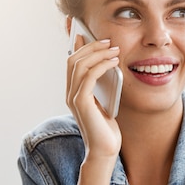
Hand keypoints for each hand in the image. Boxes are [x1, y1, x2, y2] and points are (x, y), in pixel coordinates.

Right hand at [66, 35, 121, 158]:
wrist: (104, 150)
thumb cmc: (107, 128)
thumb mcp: (104, 101)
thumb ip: (102, 85)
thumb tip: (107, 64)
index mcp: (73, 92)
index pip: (71, 62)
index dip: (78, 46)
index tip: (89, 34)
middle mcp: (70, 93)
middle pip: (73, 60)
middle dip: (91, 46)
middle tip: (109, 41)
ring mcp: (74, 98)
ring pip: (79, 65)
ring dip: (98, 53)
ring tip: (114, 49)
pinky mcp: (82, 103)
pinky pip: (88, 76)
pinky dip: (101, 65)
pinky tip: (114, 62)